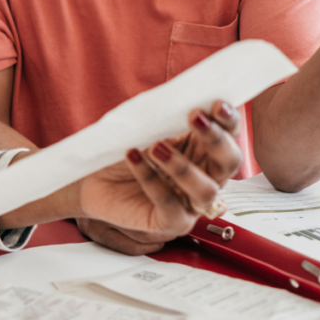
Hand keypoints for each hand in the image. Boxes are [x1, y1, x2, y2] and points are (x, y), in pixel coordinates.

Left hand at [75, 100, 242, 254]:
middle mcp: (205, 178)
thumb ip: (168, 118)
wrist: (90, 178)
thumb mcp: (146, 129)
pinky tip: (133, 156)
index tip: (216, 103)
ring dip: (183, 166)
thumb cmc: (124, 150)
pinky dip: (150, 178)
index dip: (229, 120)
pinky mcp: (169, 222)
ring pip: (206, 190)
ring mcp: (190, 203)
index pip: (229, 136)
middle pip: (229, 162)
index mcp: (203, 151)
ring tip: (155, 146)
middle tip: (195, 117)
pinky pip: (168, 204)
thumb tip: (185, 96)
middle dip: (217, 139)